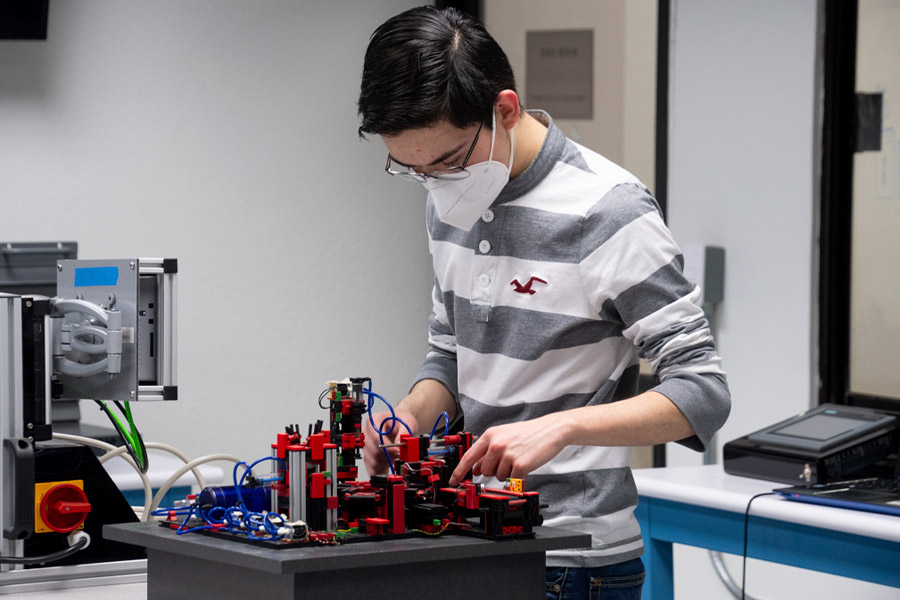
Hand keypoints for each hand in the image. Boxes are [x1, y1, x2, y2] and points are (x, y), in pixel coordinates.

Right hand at [362, 407, 417, 475]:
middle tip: (399, 453)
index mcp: (374, 421)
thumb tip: (399, 444)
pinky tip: (389, 463)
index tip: (397, 450)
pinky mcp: (368, 456)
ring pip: (373, 461)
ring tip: (394, 455)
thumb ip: (404, 432)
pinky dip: (382, 469)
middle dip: (389, 455)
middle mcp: (367, 433)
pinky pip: (372, 469)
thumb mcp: (408, 422)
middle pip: (374, 451)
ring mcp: (366, 446)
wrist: (401, 425)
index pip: (376, 436)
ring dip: (387, 462)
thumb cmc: (402, 422)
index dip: (387, 446)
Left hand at [448, 413, 570, 485]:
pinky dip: (519, 476)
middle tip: (508, 460)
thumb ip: (488, 451)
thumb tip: (476, 468)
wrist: (551, 430)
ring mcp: (508, 455)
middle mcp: (496, 444)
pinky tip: (525, 464)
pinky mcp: (520, 465)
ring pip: (498, 476)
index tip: (453, 481)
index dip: (459, 471)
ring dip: (508, 472)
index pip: (468, 457)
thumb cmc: (529, 432)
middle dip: (494, 470)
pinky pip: (512, 480)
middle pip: (485, 470)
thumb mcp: (504, 436)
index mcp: (490, 435)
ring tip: (518, 459)